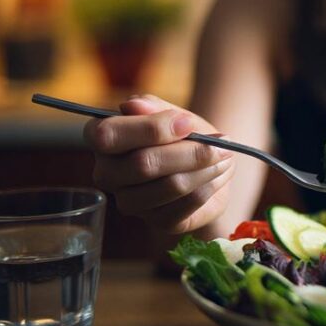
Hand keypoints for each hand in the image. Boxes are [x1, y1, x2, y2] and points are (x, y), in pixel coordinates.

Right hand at [84, 94, 234, 232]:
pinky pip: (187, 205)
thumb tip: (132, 104)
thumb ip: (154, 107)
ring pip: (170, 186)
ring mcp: (129, 202)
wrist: (207, 161)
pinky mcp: (157, 221)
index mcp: (101, 139)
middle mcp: (107, 174)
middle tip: (221, 142)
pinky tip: (218, 174)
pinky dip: (210, 185)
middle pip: (143, 164)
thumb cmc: (184, 133)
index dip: (151, 128)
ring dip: (205, 168)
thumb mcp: (173, 112)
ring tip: (224, 155)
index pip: (108, 135)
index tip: (188, 122)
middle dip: (189, 151)